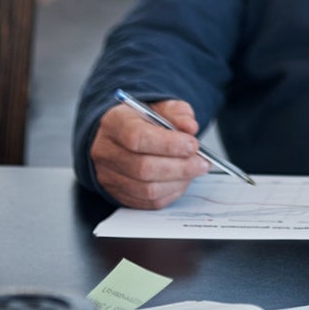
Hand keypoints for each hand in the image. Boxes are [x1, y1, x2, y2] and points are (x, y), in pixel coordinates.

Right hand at [89, 100, 211, 208]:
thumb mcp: (161, 107)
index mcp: (114, 123)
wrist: (122, 134)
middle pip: (143, 167)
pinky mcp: (118, 194)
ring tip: (196, 170)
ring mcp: (109, 176)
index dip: (168, 144)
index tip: (193, 144)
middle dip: (180, 167)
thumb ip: (178, 113)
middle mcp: (106, 151)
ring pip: (146, 189)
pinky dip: (171, 193)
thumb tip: (190, 127)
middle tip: (202, 162)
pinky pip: (148, 202)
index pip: (137, 137)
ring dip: (178, 182)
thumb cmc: (143, 120)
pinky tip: (182, 180)